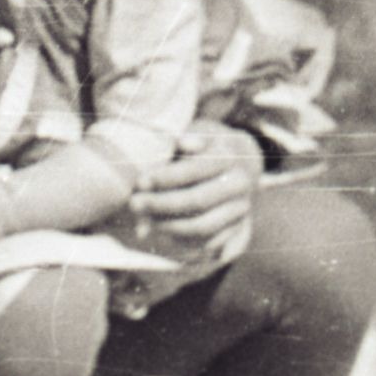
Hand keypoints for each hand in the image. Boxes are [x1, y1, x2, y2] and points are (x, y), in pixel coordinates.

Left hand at [124, 122, 263, 255]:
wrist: (240, 161)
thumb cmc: (207, 144)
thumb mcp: (199, 131)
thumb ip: (188, 137)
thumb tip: (181, 142)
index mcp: (229, 156)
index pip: (196, 169)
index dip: (166, 177)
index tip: (141, 181)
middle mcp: (239, 185)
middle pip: (198, 201)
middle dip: (161, 204)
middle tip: (134, 203)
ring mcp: (240, 209)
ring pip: (203, 227)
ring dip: (168, 226)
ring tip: (144, 219)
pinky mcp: (236, 229)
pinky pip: (208, 244)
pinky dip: (182, 242)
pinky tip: (160, 231)